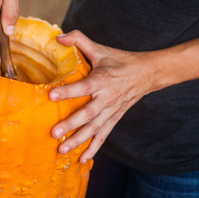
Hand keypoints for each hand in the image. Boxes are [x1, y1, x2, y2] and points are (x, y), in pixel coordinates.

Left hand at [50, 31, 157, 162]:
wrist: (147, 74)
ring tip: (62, 149)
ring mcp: (112, 111)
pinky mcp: (114, 119)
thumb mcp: (101, 49)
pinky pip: (104, 136)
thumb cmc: (119, 61)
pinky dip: (94, 148)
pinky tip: (82, 159)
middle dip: (71, 124)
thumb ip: (79, 40)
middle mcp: (108, 98)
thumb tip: (58, 37)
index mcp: (103, 80)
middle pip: (88, 114)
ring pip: (94, 129)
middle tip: (54, 133)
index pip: (84, 86)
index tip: (51, 95)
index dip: (68, 91)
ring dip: (79, 140)